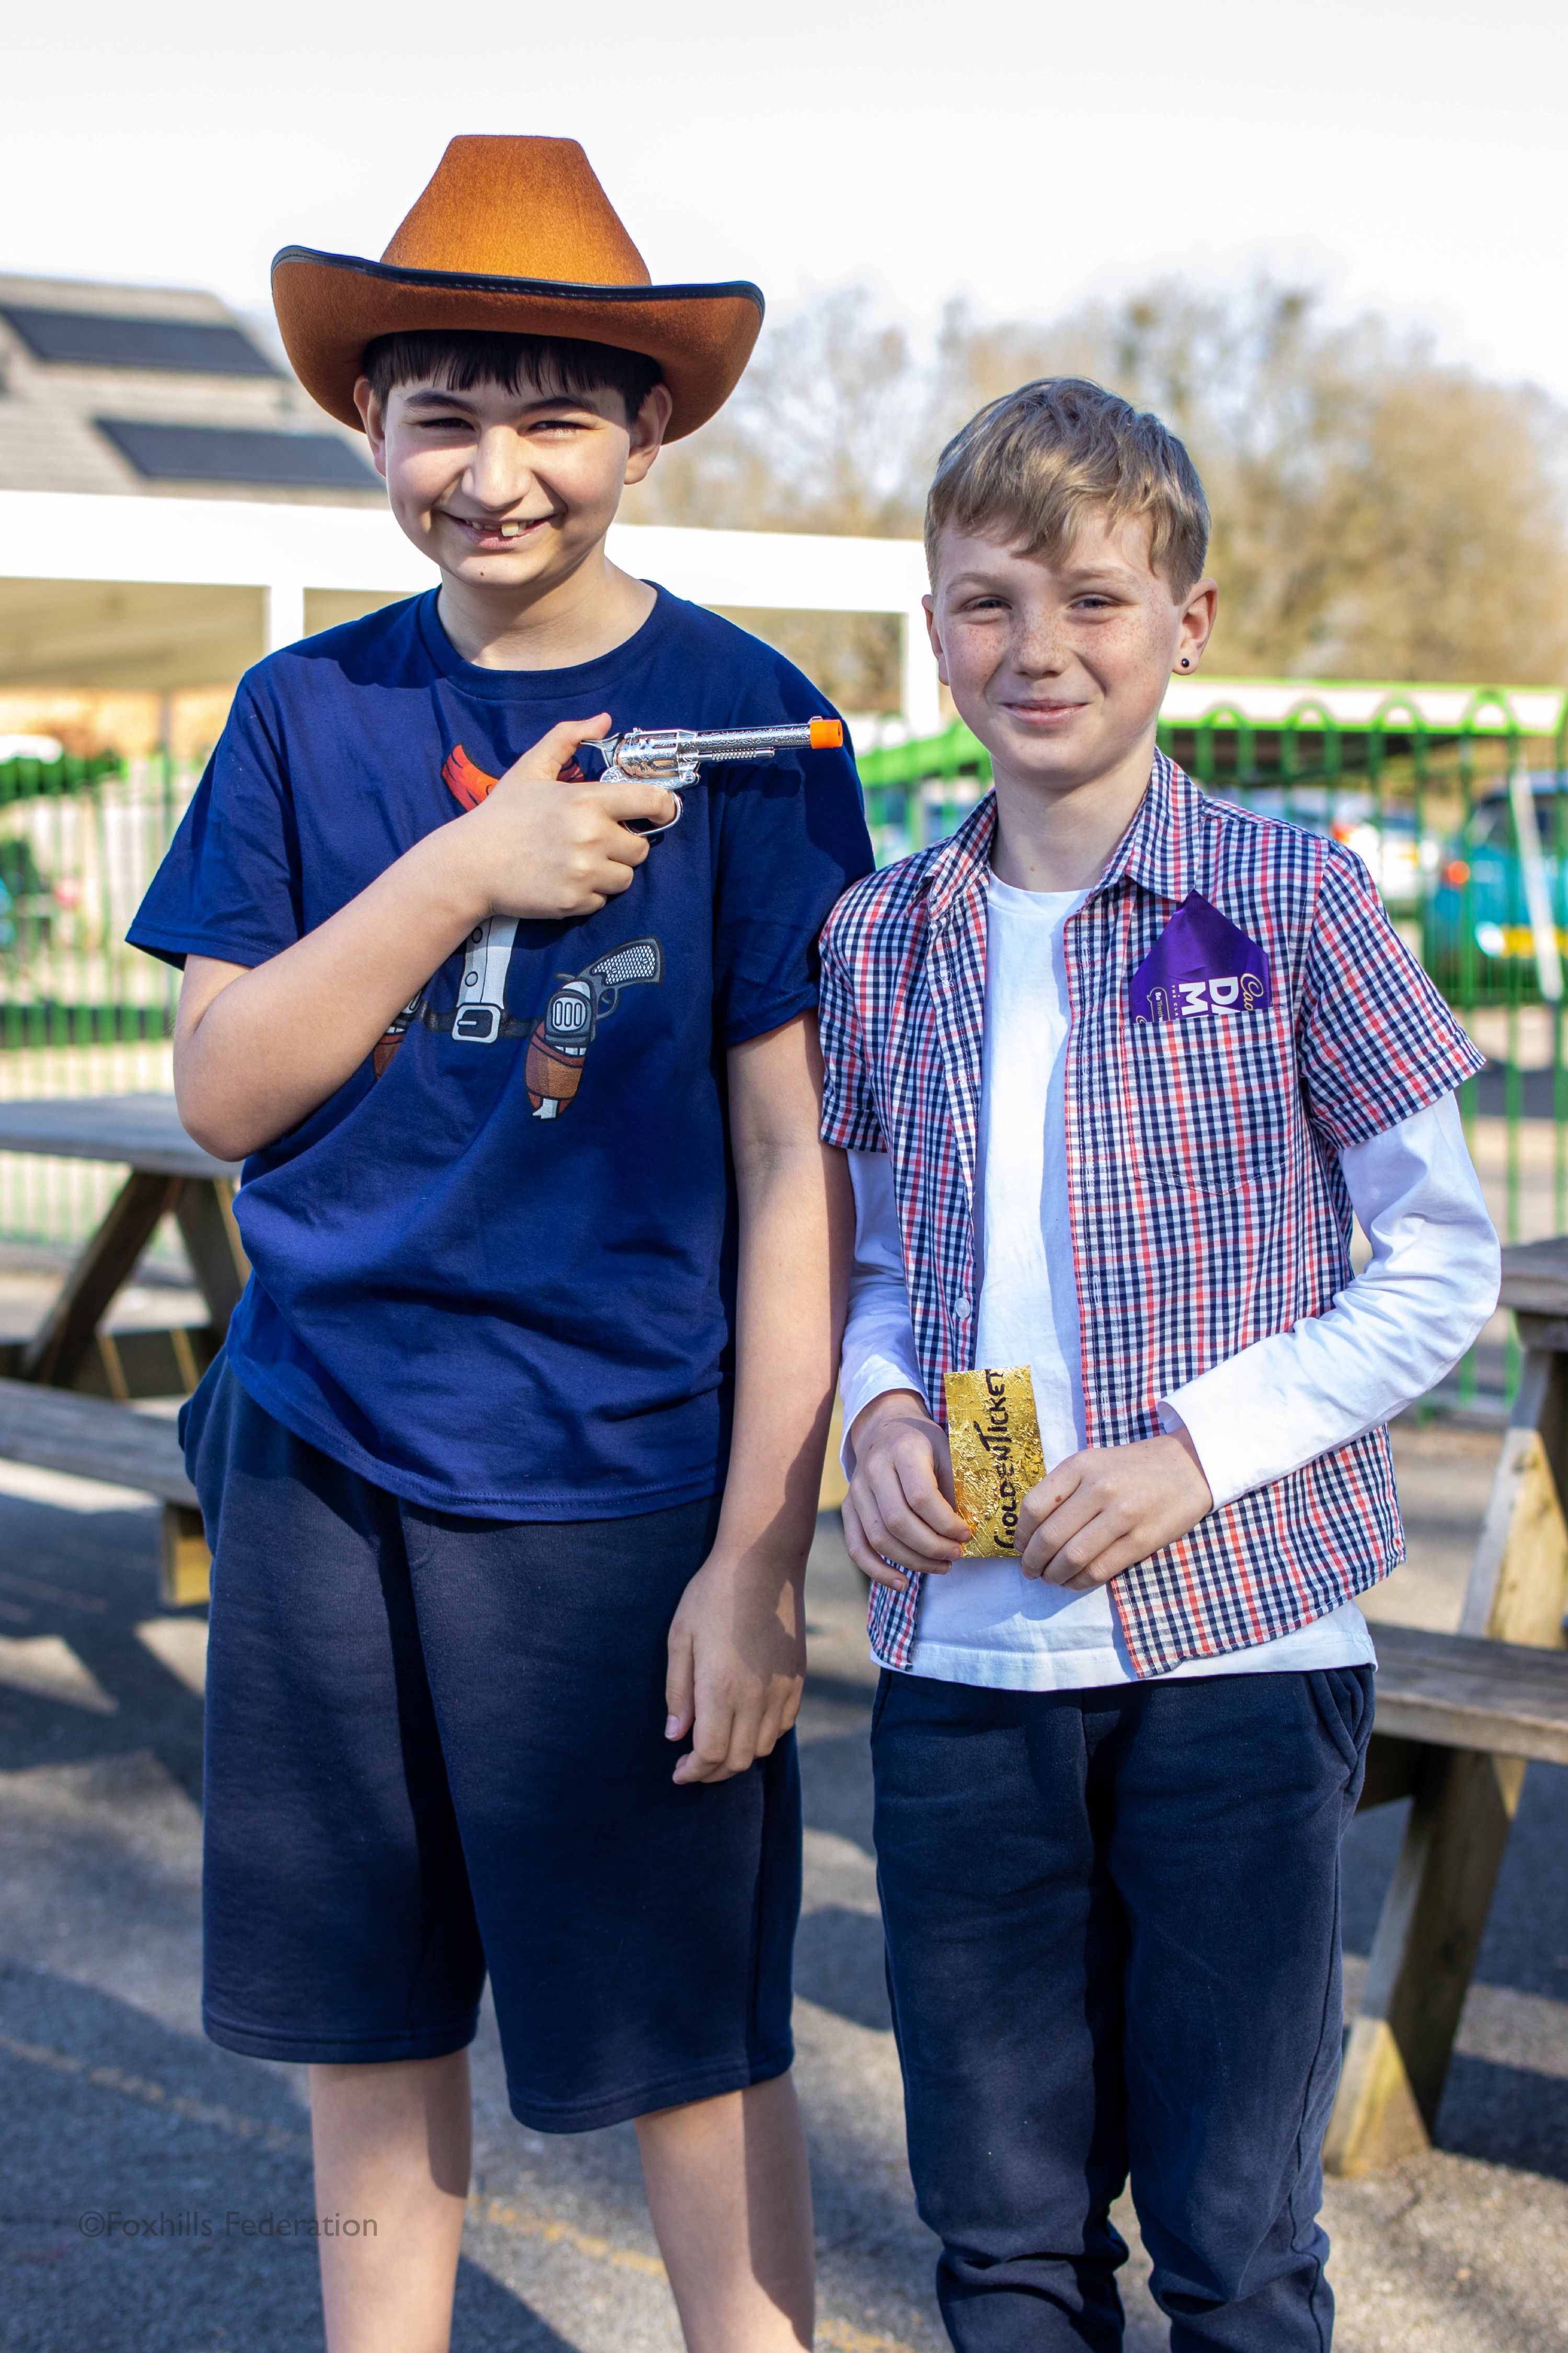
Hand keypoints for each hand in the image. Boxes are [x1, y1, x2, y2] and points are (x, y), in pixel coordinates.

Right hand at [451, 715, 678, 921]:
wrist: (470, 864)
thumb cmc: (502, 814)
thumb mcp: (531, 767)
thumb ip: (568, 738)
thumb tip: (604, 720)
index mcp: (587, 800)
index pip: (652, 802)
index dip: (663, 807)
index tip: (658, 812)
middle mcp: (592, 837)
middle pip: (641, 849)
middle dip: (624, 845)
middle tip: (596, 840)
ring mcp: (584, 873)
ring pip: (625, 878)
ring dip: (609, 871)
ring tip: (579, 861)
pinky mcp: (574, 902)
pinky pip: (601, 901)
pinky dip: (588, 894)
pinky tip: (563, 880)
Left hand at [664, 1549, 806, 1785]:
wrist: (763, 1564)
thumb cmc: (712, 1596)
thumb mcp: (680, 1638)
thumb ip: (677, 1692)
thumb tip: (674, 1735)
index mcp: (720, 1690)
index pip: (710, 1755)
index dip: (693, 1772)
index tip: (678, 1772)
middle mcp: (755, 1698)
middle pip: (737, 1760)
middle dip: (712, 1772)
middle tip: (693, 1764)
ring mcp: (781, 1691)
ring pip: (762, 1748)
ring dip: (738, 1756)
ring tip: (718, 1744)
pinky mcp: (797, 1680)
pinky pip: (783, 1726)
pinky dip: (762, 1736)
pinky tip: (745, 1722)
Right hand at [841, 1390, 970, 1591]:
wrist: (885, 1428)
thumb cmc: (924, 1444)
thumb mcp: (946, 1452)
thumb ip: (953, 1488)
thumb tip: (964, 1533)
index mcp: (903, 1450)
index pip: (921, 1497)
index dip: (946, 1523)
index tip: (966, 1535)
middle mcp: (874, 1469)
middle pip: (898, 1522)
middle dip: (931, 1547)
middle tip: (956, 1555)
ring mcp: (856, 1490)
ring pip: (879, 1538)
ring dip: (912, 1561)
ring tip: (941, 1567)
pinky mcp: (848, 1508)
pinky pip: (857, 1546)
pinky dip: (876, 1570)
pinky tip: (901, 1583)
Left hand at [1018, 1426, 1212, 1590]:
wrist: (1188, 1466)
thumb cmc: (1132, 1468)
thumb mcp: (1093, 1463)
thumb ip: (1063, 1489)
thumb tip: (1030, 1531)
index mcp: (1080, 1466)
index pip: (1034, 1507)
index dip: (1021, 1534)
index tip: (1020, 1547)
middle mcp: (1099, 1489)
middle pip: (1050, 1537)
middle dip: (1033, 1561)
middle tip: (1029, 1571)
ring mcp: (1122, 1516)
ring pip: (1072, 1558)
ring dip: (1053, 1575)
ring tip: (1050, 1578)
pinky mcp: (1142, 1541)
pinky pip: (1099, 1570)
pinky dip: (1079, 1582)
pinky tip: (1073, 1582)